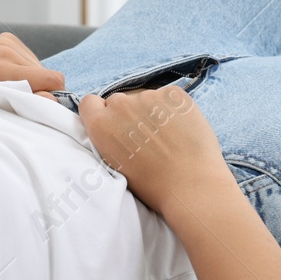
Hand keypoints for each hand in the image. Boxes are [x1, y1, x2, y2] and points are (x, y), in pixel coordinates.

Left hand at [0, 32, 65, 106]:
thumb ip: (26, 106)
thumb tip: (53, 98)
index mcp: (1, 68)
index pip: (52, 78)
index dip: (51, 96)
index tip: (35, 108)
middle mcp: (4, 49)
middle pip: (47, 73)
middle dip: (39, 89)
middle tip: (16, 100)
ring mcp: (5, 41)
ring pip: (40, 66)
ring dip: (31, 80)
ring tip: (8, 90)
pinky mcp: (6, 38)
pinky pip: (31, 58)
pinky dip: (25, 70)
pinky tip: (7, 78)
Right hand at [76, 86, 232, 216]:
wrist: (191, 185)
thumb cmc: (153, 185)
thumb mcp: (115, 166)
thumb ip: (107, 140)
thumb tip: (112, 128)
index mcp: (101, 125)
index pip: (90, 103)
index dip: (101, 113)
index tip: (113, 125)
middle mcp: (121, 105)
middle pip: (119, 101)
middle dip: (127, 115)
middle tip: (143, 137)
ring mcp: (148, 96)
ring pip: (145, 98)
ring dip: (151, 111)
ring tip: (166, 137)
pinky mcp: (173, 94)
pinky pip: (167, 97)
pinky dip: (172, 108)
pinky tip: (180, 129)